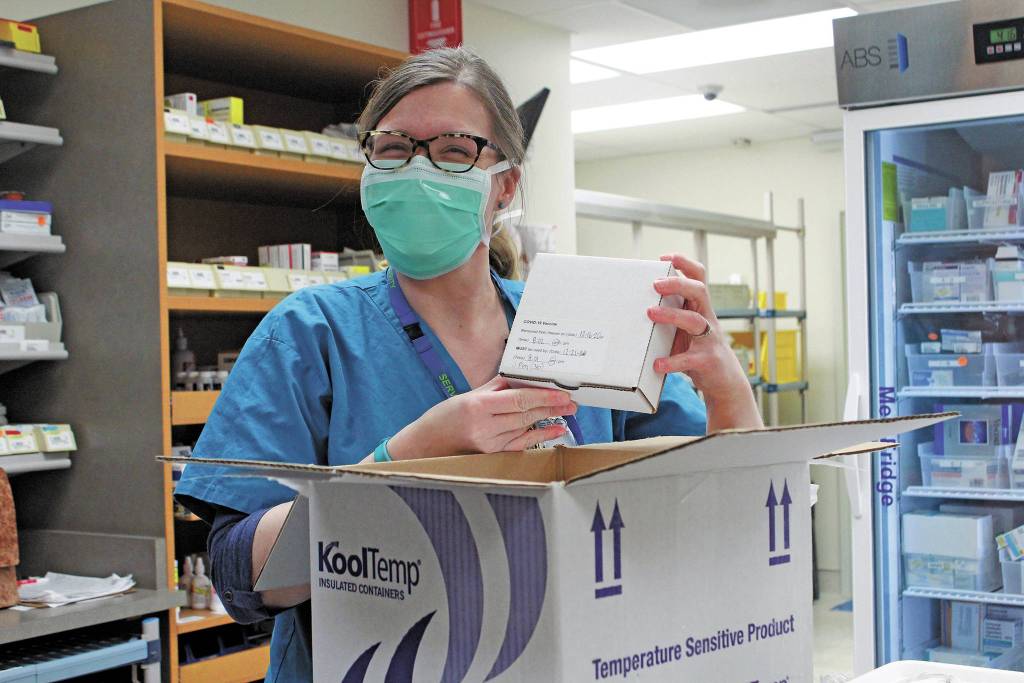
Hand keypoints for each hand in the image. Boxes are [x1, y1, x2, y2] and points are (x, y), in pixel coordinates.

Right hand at [387, 376, 575, 458]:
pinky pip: (521, 444)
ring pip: (525, 428)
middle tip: (571, 401)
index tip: (560, 392)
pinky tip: (556, 430)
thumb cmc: (444, 416)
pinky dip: (540, 436)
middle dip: (551, 407)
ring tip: (568, 411)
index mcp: (477, 407)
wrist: (425, 444)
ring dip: (548, 419)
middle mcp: (484, 427)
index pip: (518, 400)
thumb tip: (523, 377)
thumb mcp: (468, 395)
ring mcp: (489, 444)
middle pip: (525, 414)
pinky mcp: (492, 454)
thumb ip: (496, 387)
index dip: (542, 395)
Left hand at [647, 253, 761, 430]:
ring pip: (695, 321)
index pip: (698, 278)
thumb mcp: (684, 331)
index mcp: (701, 309)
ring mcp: (710, 340)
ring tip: (650, 314)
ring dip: (671, 315)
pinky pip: (689, 358)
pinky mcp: (707, 361)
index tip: (664, 257)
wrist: (724, 381)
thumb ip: (670, 317)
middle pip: (699, 292)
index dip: (684, 264)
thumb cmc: (697, 351)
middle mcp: (708, 319)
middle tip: (655, 284)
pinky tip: (657, 364)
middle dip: (678, 284)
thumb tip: (638, 305)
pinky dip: (672, 361)